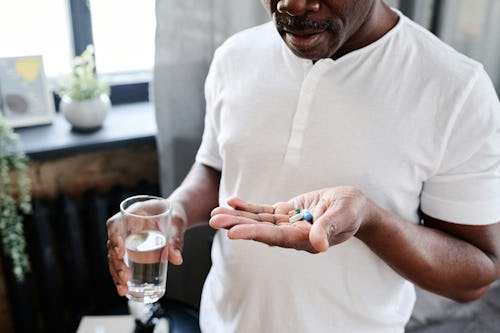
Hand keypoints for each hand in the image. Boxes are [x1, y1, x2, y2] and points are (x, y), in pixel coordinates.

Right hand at [106, 201, 186, 295]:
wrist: (174, 216)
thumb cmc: (173, 215)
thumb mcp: (176, 224)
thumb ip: (176, 239)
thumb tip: (177, 259)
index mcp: (132, 214)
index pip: (115, 224)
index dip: (114, 238)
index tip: (121, 252)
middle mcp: (124, 227)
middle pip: (112, 245)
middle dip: (116, 263)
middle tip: (126, 276)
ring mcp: (125, 240)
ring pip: (114, 257)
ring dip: (116, 273)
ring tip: (123, 289)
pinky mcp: (128, 251)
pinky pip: (120, 263)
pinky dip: (121, 276)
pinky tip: (124, 289)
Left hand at [209, 186, 371, 252]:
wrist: (353, 207)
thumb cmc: (351, 211)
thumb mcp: (343, 215)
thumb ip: (328, 228)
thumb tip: (318, 244)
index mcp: (305, 239)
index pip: (276, 237)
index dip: (254, 233)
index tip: (233, 232)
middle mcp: (292, 235)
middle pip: (260, 231)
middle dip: (237, 225)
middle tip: (214, 221)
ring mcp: (287, 224)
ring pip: (258, 221)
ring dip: (237, 217)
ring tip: (215, 214)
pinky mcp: (286, 213)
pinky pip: (264, 211)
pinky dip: (248, 207)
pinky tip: (232, 202)